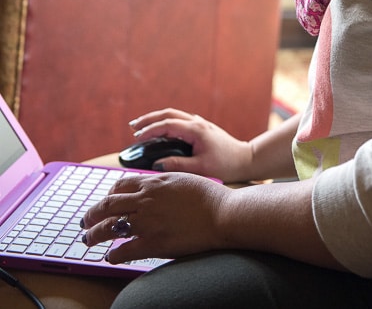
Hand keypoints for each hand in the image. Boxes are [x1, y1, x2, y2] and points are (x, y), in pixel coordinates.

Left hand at [81, 171, 227, 264]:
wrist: (223, 213)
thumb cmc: (209, 196)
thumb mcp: (183, 178)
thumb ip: (164, 182)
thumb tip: (155, 185)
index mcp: (153, 182)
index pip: (120, 185)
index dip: (108, 195)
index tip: (105, 202)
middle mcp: (145, 199)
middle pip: (107, 205)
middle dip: (92, 214)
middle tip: (85, 221)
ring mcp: (147, 221)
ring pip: (109, 227)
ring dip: (94, 234)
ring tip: (88, 240)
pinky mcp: (153, 243)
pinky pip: (124, 250)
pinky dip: (113, 254)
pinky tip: (110, 257)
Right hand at [128, 108, 253, 181]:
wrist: (245, 158)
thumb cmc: (225, 164)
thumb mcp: (201, 168)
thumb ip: (178, 165)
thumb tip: (156, 164)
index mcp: (195, 129)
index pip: (167, 125)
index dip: (150, 130)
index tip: (136, 139)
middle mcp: (196, 122)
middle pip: (168, 113)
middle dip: (149, 119)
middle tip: (133, 127)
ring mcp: (199, 123)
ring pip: (174, 115)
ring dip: (157, 118)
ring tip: (141, 127)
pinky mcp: (201, 128)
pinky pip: (179, 120)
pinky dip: (166, 122)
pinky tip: (160, 131)